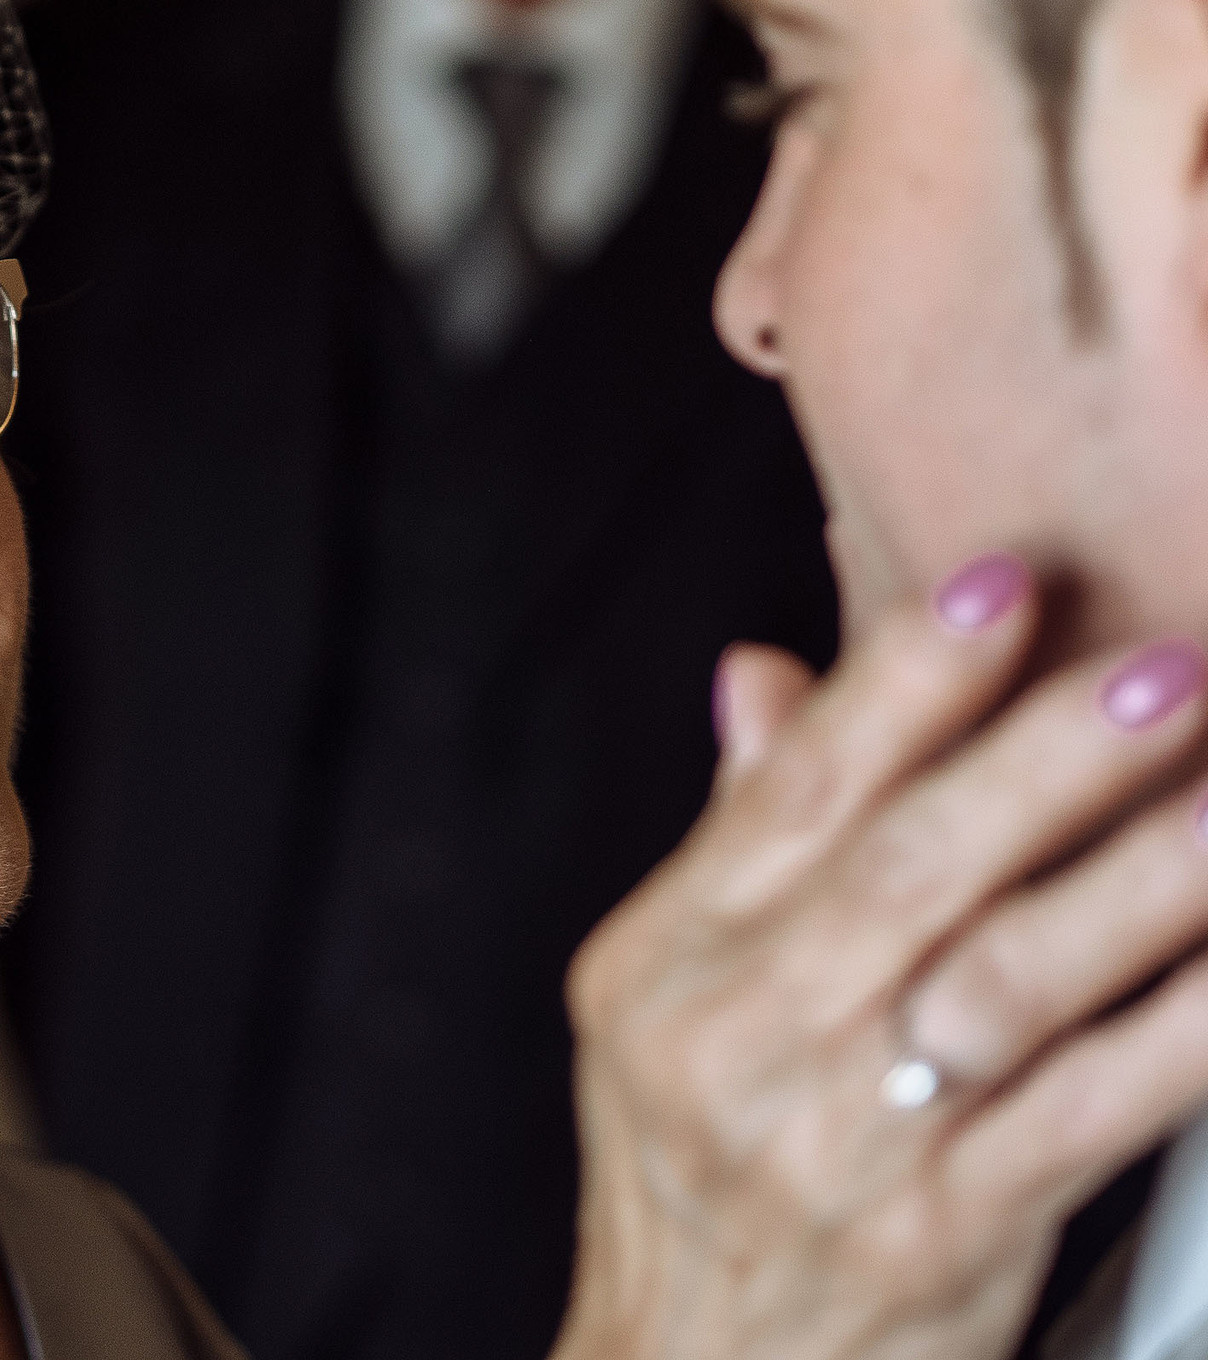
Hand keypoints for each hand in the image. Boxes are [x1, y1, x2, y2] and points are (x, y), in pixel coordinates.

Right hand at [552, 558, 1207, 1359]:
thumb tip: (764, 677)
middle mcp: (736, 1042)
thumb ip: (736, 841)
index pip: (790, 791)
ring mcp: (838, 1143)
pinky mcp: (942, 1235)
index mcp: (662, 964)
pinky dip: (1185, 1024)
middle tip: (1160, 665)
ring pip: (1012, 977)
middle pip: (908, 866)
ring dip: (1144, 873)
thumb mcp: (666, 1007)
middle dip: (1045, 754)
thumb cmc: (695, 1181)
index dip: (898, 680)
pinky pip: (1093, 1109)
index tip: (995, 584)